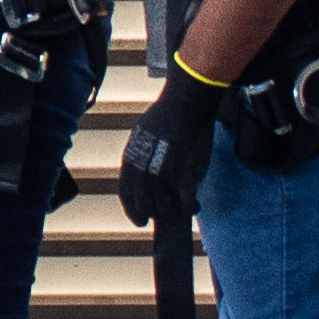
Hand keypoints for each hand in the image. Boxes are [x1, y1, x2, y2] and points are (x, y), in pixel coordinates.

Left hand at [115, 65, 220, 229]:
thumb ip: (144, 157)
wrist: (187, 98)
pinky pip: (182, 195)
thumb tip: (147, 180)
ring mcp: (162, 165)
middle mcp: (142, 162)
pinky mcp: (182, 166)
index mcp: (132, 154)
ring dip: (171, 211)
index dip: (131, 208)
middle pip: (143, 199)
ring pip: (161, 201)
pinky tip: (193, 206)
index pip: (126, 189)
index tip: (139, 220)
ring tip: (182, 212)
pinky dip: (186, 205)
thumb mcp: (146, 135)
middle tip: (160, 220)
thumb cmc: (170, 115)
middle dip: (150, 213)